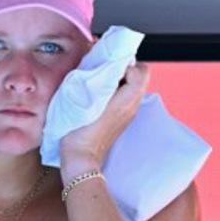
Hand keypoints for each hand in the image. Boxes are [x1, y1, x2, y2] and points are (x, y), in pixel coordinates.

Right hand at [59, 62, 150, 178]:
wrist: (80, 157)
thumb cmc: (79, 132)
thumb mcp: (85, 98)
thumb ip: (97, 77)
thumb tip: (101, 62)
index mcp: (127, 100)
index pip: (140, 70)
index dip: (124, 63)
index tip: (108, 64)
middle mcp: (132, 106)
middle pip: (139, 77)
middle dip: (124, 69)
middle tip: (104, 69)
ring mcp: (128, 114)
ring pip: (133, 86)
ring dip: (118, 80)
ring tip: (99, 81)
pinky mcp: (121, 119)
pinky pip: (125, 97)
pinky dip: (115, 91)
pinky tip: (98, 95)